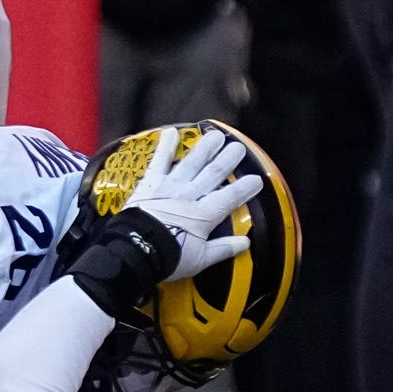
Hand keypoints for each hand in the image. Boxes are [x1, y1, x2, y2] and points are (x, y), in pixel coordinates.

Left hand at [120, 126, 265, 279]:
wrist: (135, 251)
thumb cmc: (169, 258)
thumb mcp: (200, 260)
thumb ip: (223, 248)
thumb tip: (245, 242)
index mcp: (204, 215)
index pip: (230, 197)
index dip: (245, 188)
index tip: (257, 179)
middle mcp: (190, 195)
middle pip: (213, 174)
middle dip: (227, 160)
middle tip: (238, 147)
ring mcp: (170, 186)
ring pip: (192, 163)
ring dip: (205, 148)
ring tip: (216, 135)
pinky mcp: (151, 183)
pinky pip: (160, 161)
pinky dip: (165, 146)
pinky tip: (171, 131)